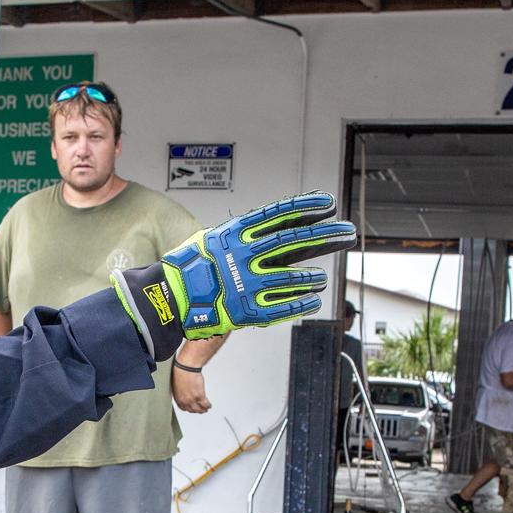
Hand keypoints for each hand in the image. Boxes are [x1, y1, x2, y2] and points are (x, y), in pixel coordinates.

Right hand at [112, 191, 354, 360]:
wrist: (166, 300)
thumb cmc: (187, 269)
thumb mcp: (211, 239)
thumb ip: (240, 236)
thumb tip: (265, 228)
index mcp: (234, 234)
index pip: (278, 215)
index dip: (305, 207)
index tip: (327, 203)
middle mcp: (243, 256)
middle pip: (292, 242)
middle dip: (324, 236)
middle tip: (346, 232)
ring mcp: (247, 284)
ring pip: (291, 278)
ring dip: (311, 277)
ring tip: (323, 278)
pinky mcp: (247, 310)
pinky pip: (281, 306)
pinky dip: (300, 303)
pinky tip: (313, 300)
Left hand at [173, 366, 210, 412]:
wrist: (185, 368)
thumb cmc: (181, 373)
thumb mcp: (177, 386)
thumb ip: (181, 392)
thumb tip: (185, 394)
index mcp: (178, 398)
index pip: (184, 408)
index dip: (189, 409)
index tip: (193, 408)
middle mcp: (185, 400)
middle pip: (192, 410)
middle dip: (197, 411)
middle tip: (201, 410)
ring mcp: (192, 399)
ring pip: (199, 409)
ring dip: (204, 410)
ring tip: (206, 408)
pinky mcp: (199, 395)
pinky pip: (205, 404)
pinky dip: (208, 405)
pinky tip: (209, 405)